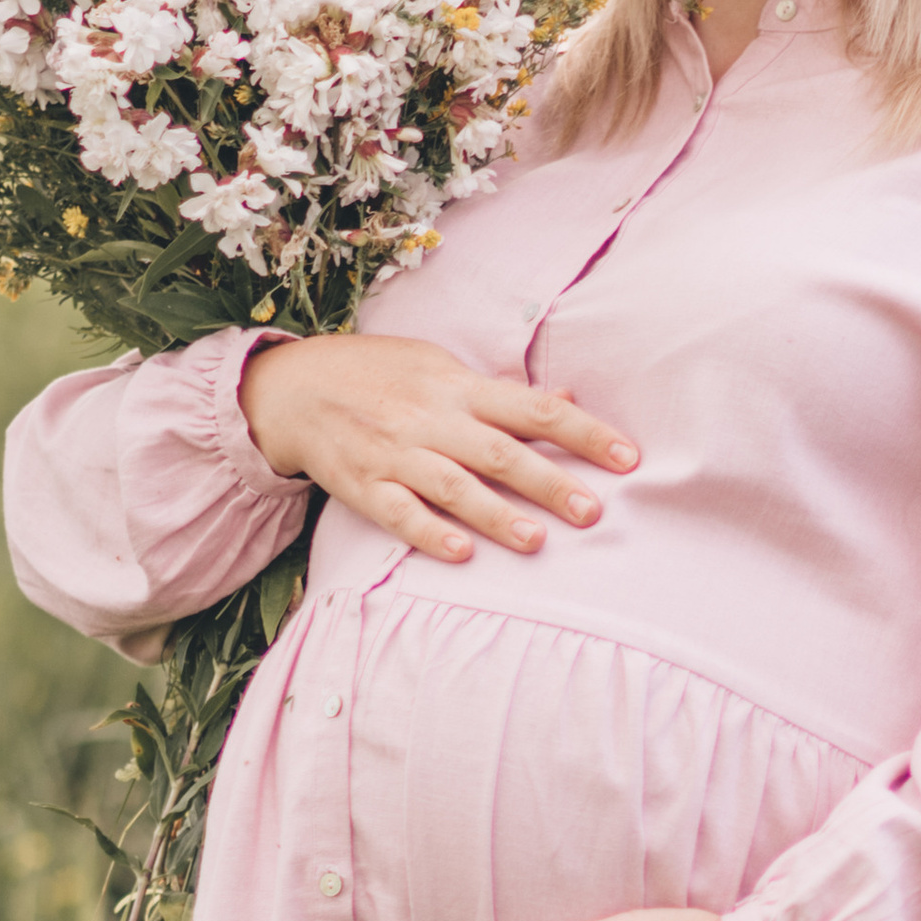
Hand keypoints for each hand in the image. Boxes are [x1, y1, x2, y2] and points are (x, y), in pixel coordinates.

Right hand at [240, 332, 637, 562]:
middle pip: (499, 452)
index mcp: (458, 386)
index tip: (628, 458)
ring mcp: (394, 454)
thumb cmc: (377, 374)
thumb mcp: (439, 366)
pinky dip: (428, 532)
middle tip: (593, 512)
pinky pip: (398, 512)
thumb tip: (565, 399)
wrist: (292, 387)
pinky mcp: (362, 485)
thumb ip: (501, 391)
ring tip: (537, 541)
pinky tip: (461, 554)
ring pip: (452, 486)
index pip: (534, 409)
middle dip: (549, 482)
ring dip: (496, 515)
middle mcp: (430, 419)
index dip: (584, 432)